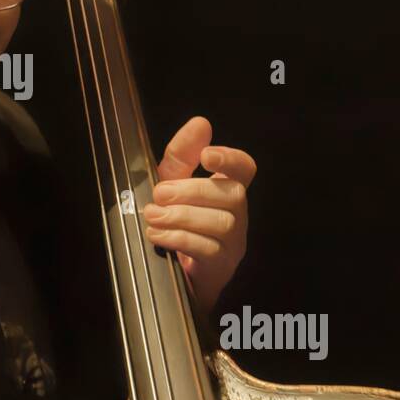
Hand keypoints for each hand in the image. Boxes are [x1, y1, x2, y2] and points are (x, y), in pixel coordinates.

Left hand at [143, 116, 255, 318]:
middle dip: (192, 190)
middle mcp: (237, 215)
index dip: (231, 158)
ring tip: (154, 216)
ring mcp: (233, 243)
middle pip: (232, 194)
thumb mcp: (172, 185)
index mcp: (226, 190)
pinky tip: (157, 235)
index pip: (245, 169)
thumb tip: (201, 122)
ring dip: (182, 215)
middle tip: (159, 194)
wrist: (173, 276)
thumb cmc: (176, 225)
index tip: (206, 155)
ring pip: (221, 222)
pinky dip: (179, 238)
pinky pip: (208, 249)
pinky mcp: (221, 267)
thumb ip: (182, 156)